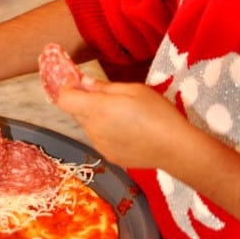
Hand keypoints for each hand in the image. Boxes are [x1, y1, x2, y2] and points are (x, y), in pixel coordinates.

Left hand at [57, 75, 188, 169]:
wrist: (174, 148)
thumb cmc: (157, 113)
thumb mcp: (134, 90)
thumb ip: (104, 86)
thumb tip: (83, 82)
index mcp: (97, 110)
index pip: (65, 99)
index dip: (68, 88)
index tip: (79, 82)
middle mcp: (93, 129)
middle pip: (76, 112)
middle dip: (84, 101)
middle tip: (109, 95)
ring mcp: (100, 146)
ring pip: (88, 126)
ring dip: (96, 117)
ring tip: (123, 114)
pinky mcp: (110, 156)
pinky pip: (99, 139)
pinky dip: (106, 131)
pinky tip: (127, 130)